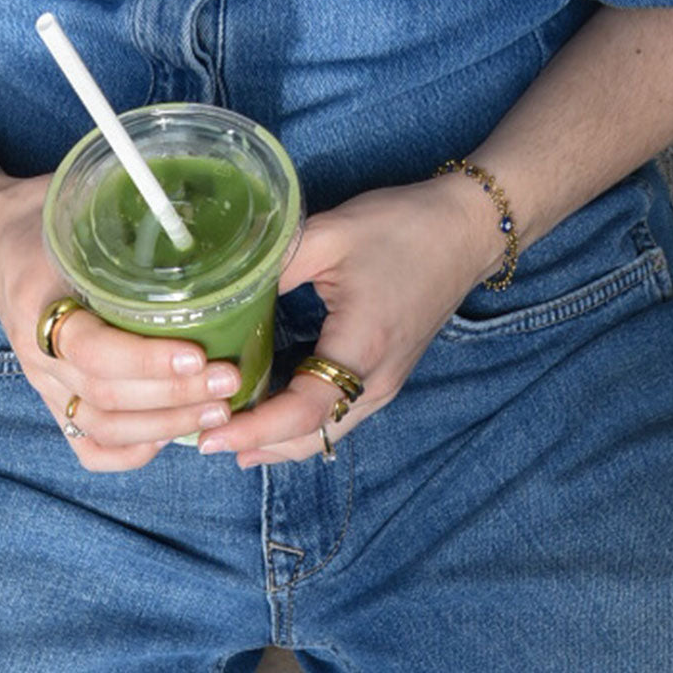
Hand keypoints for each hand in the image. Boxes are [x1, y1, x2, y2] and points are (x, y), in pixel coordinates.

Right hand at [0, 175, 242, 470]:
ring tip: (218, 409)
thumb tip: (222, 218)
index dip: (148, 361)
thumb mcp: (84, 202)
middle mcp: (37, 354)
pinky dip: (132, 454)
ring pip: (103, 428)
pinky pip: (88, 449)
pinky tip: (171, 437)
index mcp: (39, 301)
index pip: (92, 351)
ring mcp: (44, 385)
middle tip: (230, 382)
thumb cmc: (49, 217)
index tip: (199, 354)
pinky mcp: (54, 404)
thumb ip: (136, 216)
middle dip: (176, 396)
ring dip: (166, 426)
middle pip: (107, 397)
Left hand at [195, 175, 506, 466]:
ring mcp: (383, 385)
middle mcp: (376, 381)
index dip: (254, 428)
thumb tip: (223, 290)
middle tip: (205, 440)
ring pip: (324, 434)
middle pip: (311, 437)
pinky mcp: (383, 378)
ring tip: (228, 439)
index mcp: (362, 348)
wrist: (467, 232)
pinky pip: (336, 416)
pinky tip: (266, 421)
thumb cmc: (404, 228)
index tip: (211, 434)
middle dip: (258, 444)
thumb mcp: (330, 234)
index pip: (303, 412)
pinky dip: (299, 426)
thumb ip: (275, 264)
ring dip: (277, 441)